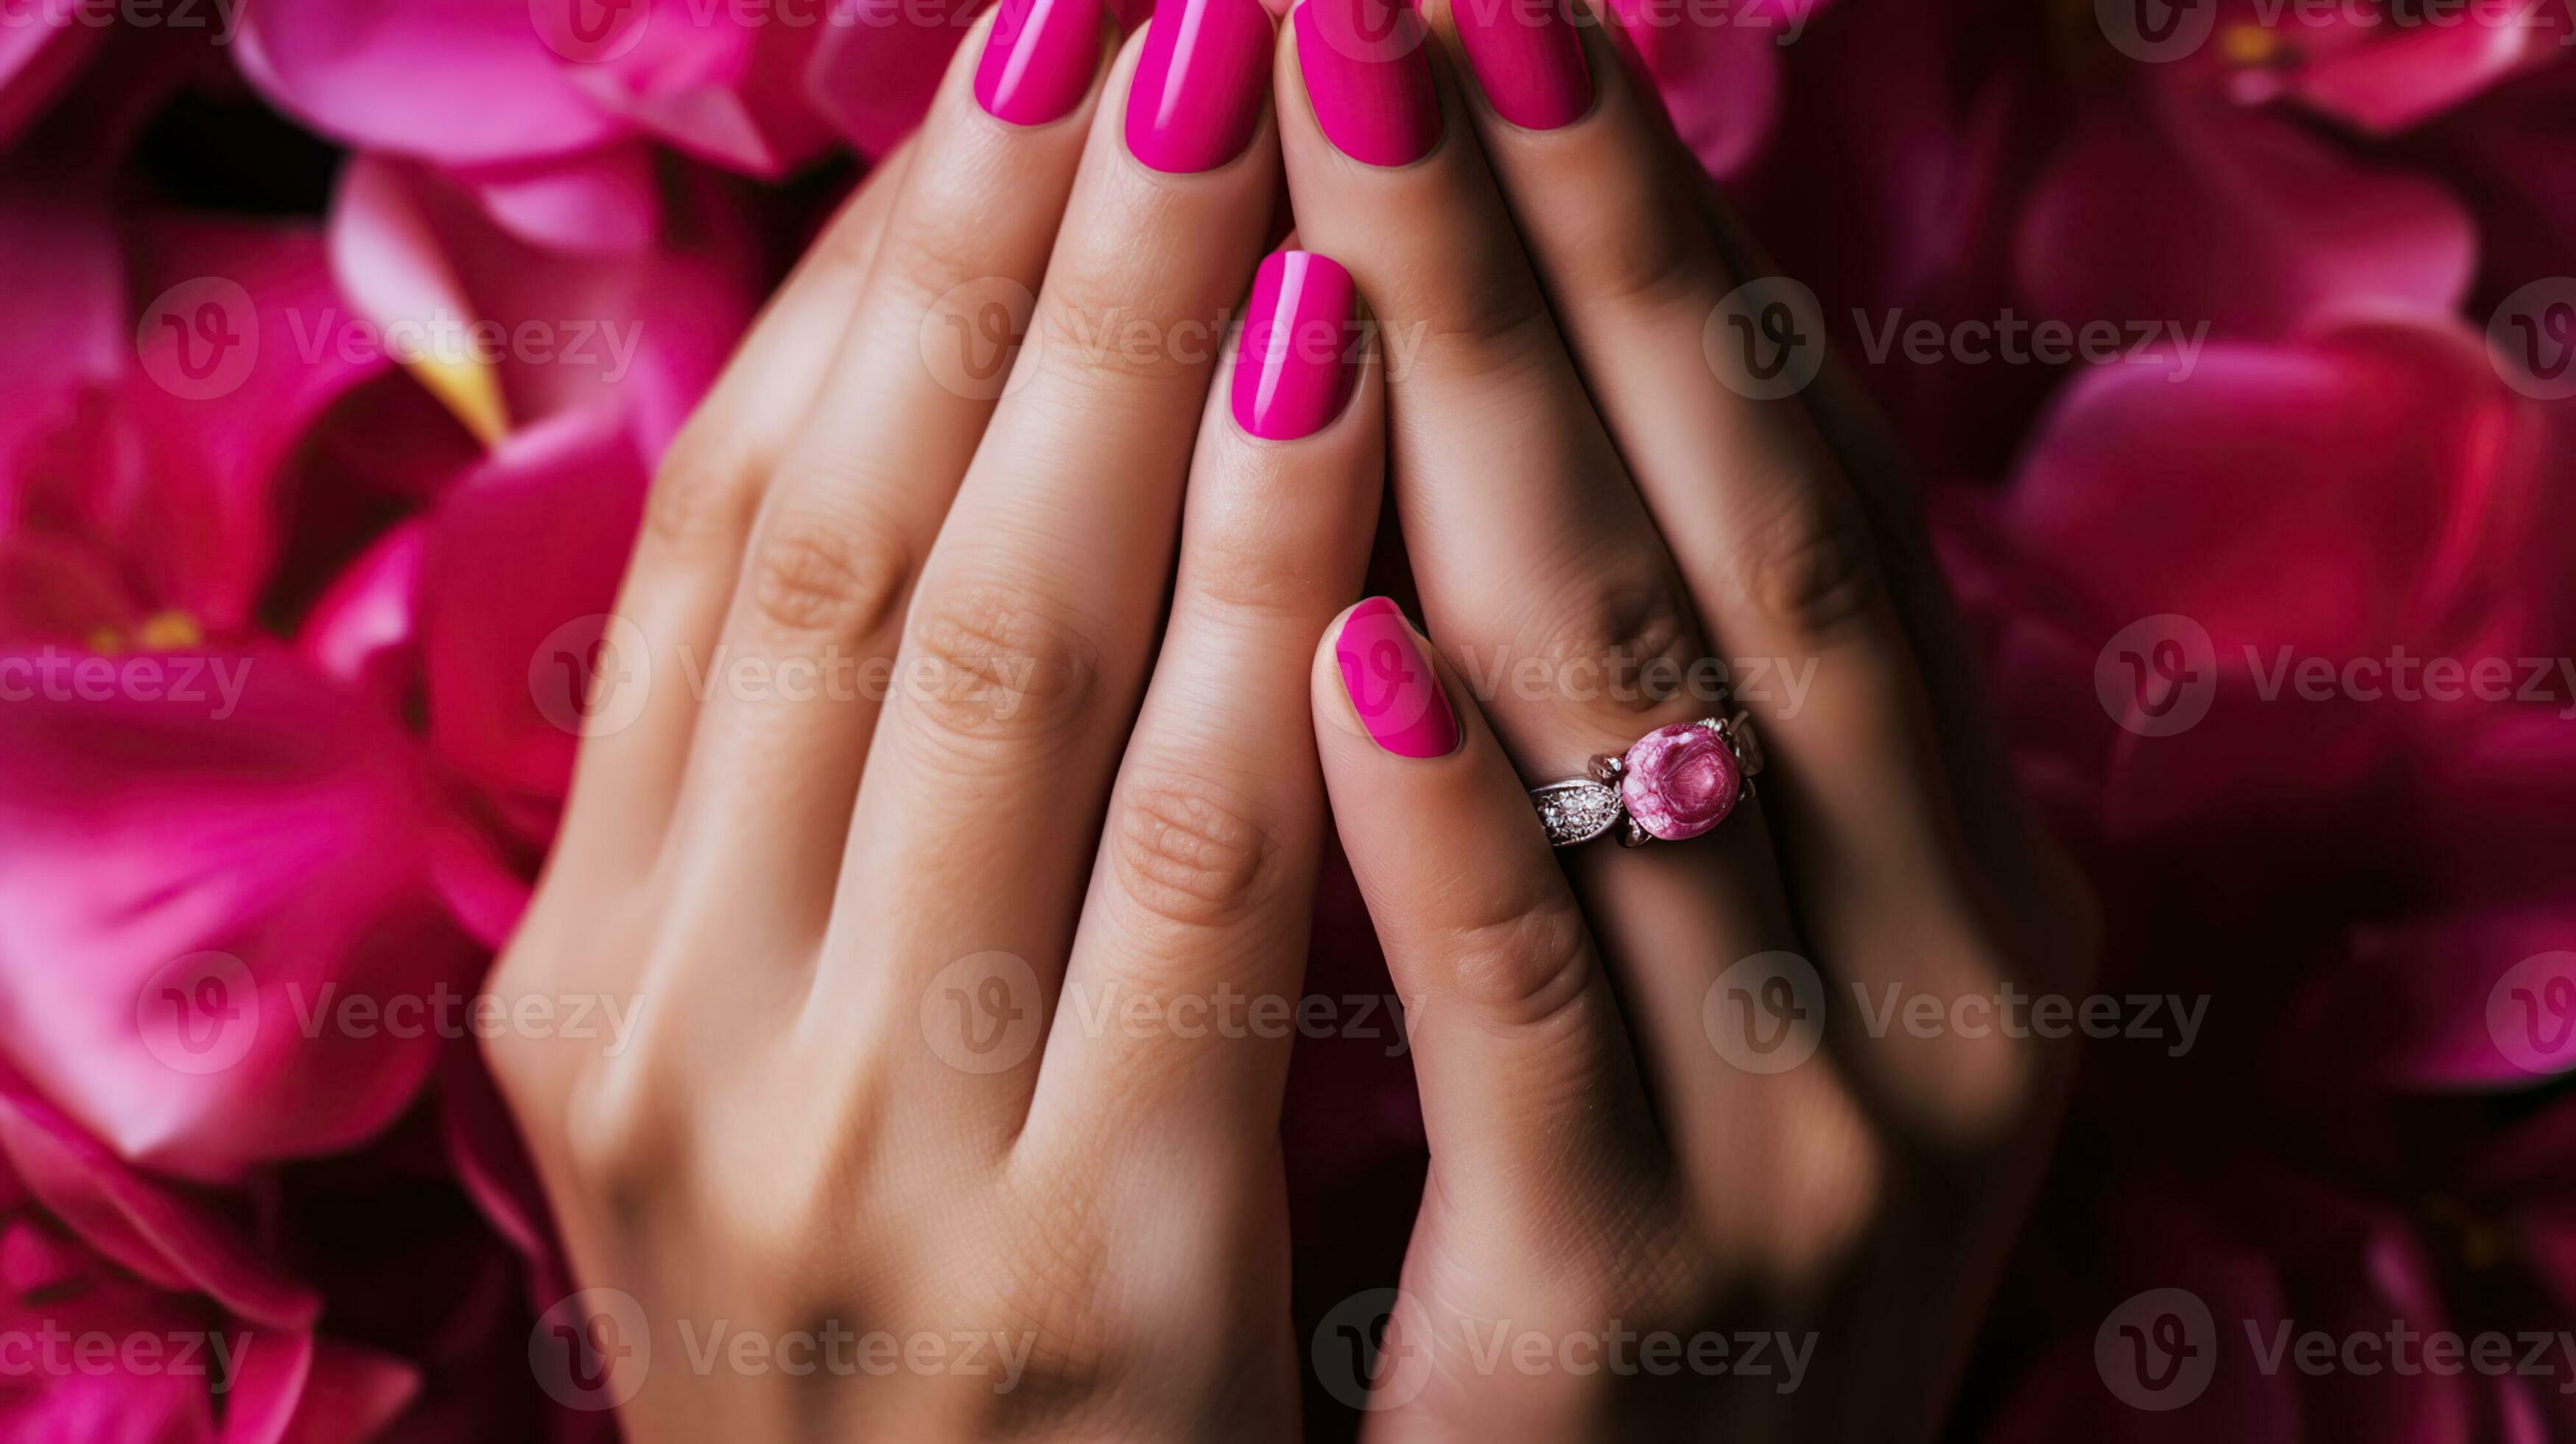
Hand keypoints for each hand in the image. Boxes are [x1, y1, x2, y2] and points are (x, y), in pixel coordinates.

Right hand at [483, 3, 1384, 1434]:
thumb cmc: (915, 1373)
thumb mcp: (797, 1093)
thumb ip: (827, 827)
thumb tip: (930, 468)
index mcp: (601, 980)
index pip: (731, 543)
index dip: (870, 277)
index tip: (1008, 62)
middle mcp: (677, 1039)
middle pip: (862, 539)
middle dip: (1012, 240)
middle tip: (1148, 0)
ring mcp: (856, 1156)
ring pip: (1004, 649)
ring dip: (1136, 342)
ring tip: (1258, 97)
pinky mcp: (1081, 1274)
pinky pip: (1186, 875)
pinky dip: (1261, 614)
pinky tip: (1345, 390)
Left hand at [1276, 1, 2096, 1434]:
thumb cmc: (1666, 1254)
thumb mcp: (1746, 972)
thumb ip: (1682, 725)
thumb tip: (1541, 390)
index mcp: (1967, 874)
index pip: (1798, 485)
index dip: (1654, 237)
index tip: (1514, 20)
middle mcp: (1934, 977)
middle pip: (1728, 538)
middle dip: (1553, 247)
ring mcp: (1802, 1145)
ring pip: (1635, 724)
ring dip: (1484, 419)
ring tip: (1336, 157)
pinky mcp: (1626, 1310)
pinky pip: (1527, 1016)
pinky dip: (1440, 815)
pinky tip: (1333, 627)